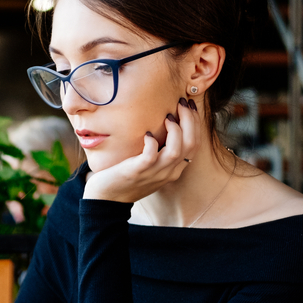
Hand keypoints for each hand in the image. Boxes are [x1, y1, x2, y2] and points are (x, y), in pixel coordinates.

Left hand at [84, 97, 200, 202]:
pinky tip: (147, 134)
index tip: (190, 106)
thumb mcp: (150, 166)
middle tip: (183, 103)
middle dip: (190, 121)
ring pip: (176, 150)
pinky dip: (152, 143)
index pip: (194, 145)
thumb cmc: (127, 178)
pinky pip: (151, 156)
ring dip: (175, 130)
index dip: (195, 123)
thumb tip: (165, 125)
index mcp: (174, 169)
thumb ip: (161, 152)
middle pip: (191, 144)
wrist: (107, 199)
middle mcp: (168, 172)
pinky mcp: (137, 172)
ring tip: (168, 116)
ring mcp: (154, 173)